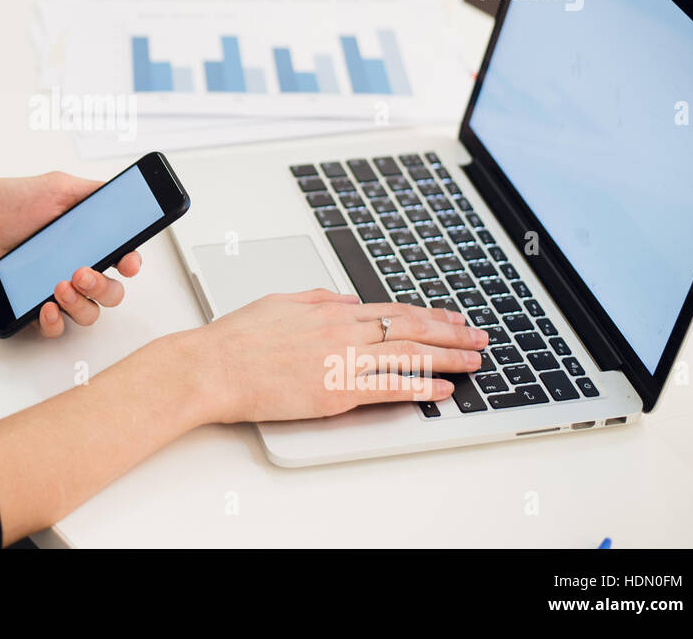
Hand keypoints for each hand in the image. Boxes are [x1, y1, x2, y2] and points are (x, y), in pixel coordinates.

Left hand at [0, 171, 142, 336]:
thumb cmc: (4, 203)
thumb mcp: (55, 186)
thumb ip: (92, 191)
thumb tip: (125, 196)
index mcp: (85, 241)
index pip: (122, 259)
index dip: (131, 263)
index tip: (128, 262)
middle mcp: (73, 268)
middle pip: (111, 293)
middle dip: (104, 287)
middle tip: (82, 272)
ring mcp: (52, 291)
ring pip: (87, 314)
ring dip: (81, 304)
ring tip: (59, 286)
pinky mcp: (28, 310)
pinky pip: (53, 329)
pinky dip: (55, 322)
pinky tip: (46, 306)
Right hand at [184, 288, 487, 422]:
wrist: (212, 366)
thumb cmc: (236, 339)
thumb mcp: (280, 302)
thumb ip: (319, 299)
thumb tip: (349, 300)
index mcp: (330, 310)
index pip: (393, 309)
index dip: (429, 314)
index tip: (452, 319)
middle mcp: (342, 332)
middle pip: (411, 330)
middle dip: (451, 334)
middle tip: (479, 338)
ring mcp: (341, 363)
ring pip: (408, 357)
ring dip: (448, 359)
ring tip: (473, 362)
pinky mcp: (335, 393)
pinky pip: (389, 389)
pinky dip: (420, 388)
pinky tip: (442, 390)